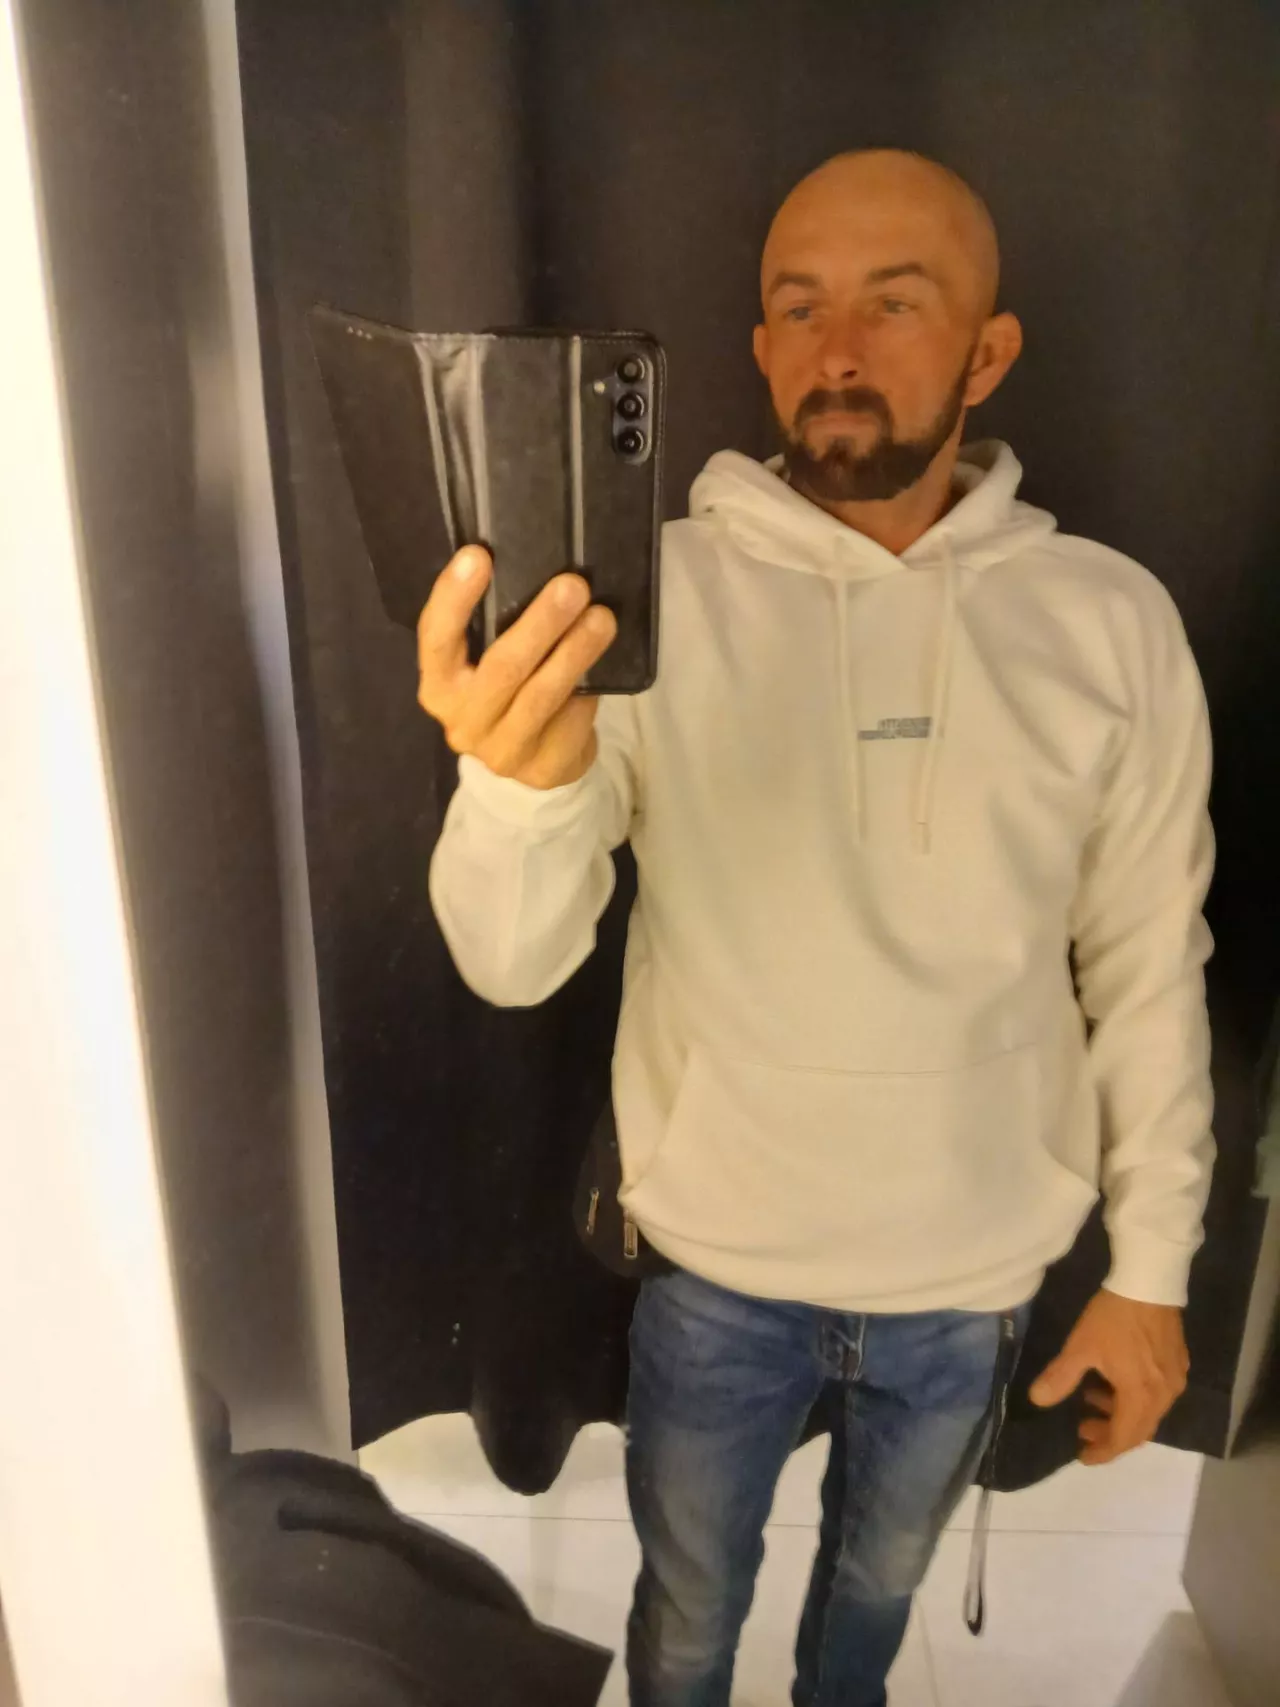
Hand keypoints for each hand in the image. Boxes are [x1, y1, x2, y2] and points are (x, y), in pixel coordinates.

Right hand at [417, 547, 616, 789]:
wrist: (531, 766)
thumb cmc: (508, 694)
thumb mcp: (485, 663)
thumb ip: (494, 629)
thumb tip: (539, 569)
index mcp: (439, 685)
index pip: (436, 638)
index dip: (453, 597)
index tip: (478, 555)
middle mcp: (462, 721)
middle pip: (501, 668)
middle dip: (539, 623)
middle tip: (572, 586)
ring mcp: (501, 750)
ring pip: (541, 696)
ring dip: (575, 653)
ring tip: (601, 618)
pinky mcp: (541, 769)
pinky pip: (570, 722)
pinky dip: (588, 690)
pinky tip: (604, 666)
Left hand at [1027, 1289, 1188, 1465]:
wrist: (1149, 1283)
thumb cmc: (1113, 1318)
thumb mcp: (1081, 1347)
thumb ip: (1060, 1377)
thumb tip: (1038, 1400)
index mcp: (1141, 1396)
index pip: (1123, 1438)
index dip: (1103, 1451)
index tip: (1083, 1455)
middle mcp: (1164, 1396)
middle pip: (1139, 1430)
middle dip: (1110, 1434)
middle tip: (1083, 1428)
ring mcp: (1175, 1380)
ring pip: (1149, 1412)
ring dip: (1121, 1414)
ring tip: (1092, 1400)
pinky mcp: (1178, 1364)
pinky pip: (1157, 1395)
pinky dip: (1134, 1399)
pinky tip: (1114, 1382)